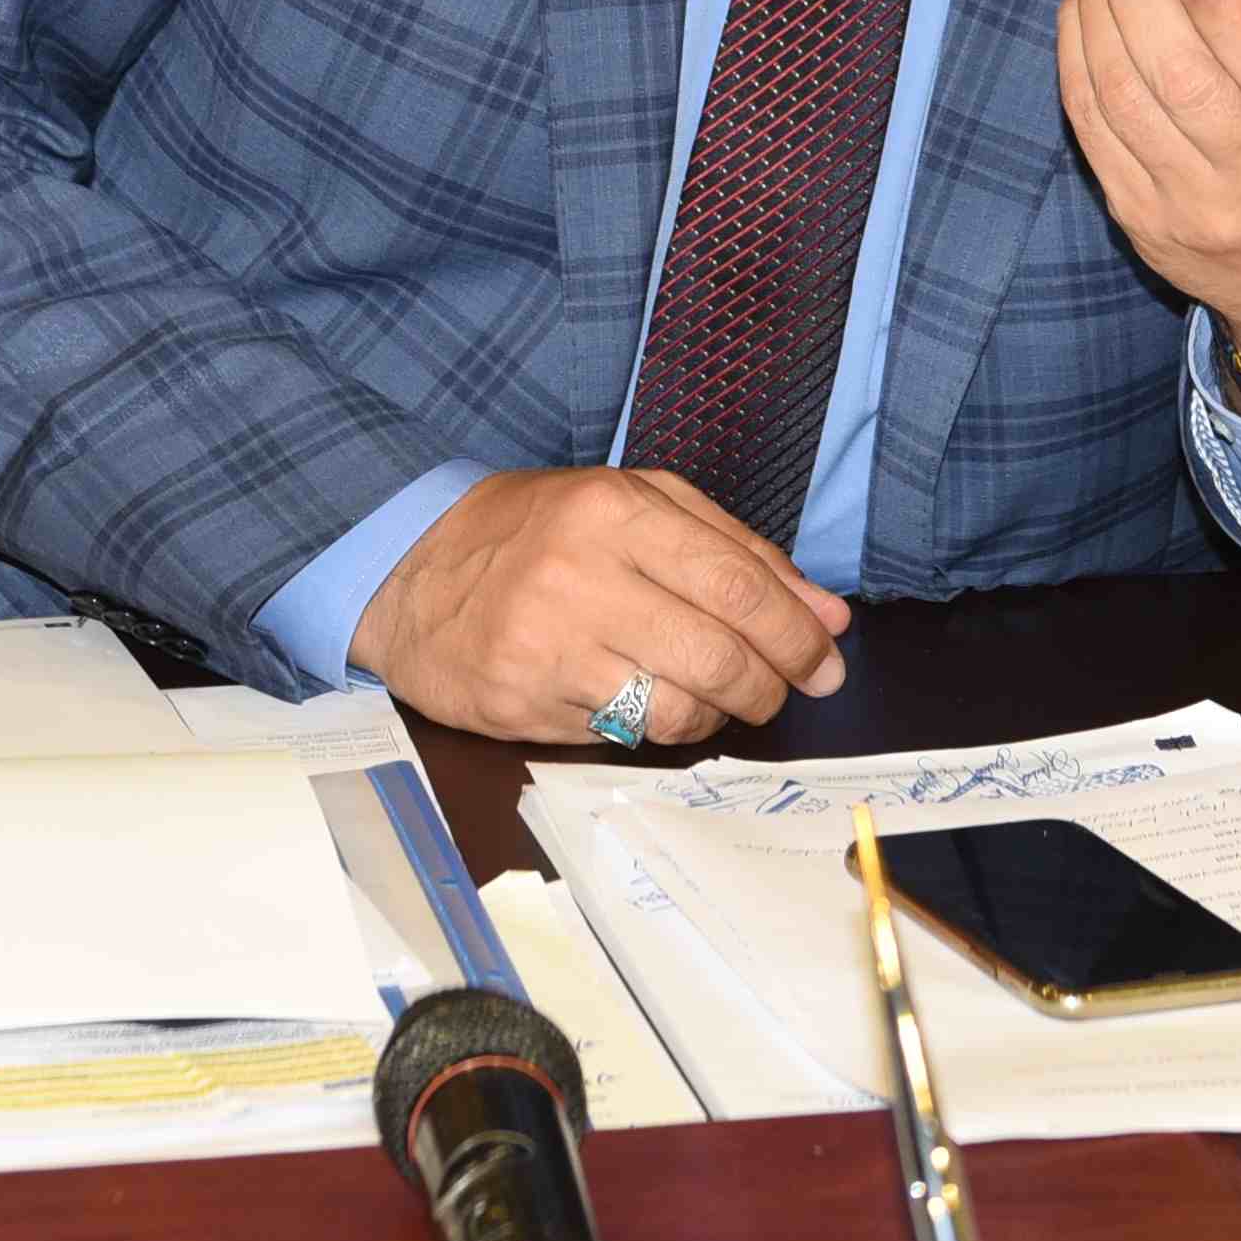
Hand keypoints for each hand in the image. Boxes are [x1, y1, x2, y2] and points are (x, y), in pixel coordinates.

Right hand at [351, 465, 852, 744]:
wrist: (414, 569)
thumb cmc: (541, 532)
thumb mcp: (637, 506)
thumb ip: (736, 551)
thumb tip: (826, 616)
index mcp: (615, 510)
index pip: (738, 586)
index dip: (796, 635)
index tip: (826, 660)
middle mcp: (581, 574)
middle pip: (718, 654)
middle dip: (771, 685)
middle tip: (785, 690)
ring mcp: (547, 644)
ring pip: (678, 709)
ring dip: (722, 714)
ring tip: (721, 697)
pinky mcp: (522, 702)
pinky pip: (625, 734)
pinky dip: (663, 729)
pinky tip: (660, 705)